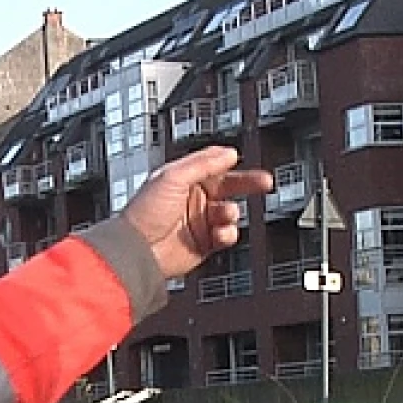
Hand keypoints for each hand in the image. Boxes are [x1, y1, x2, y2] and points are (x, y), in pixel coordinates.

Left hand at [121, 146, 273, 278]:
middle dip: (247, 184)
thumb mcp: (173, 177)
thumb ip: (203, 163)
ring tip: (224, 215)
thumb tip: (228, 153)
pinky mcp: (204, 244)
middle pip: (228, 187)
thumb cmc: (146, 212)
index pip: (213, 166)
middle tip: (264, 182)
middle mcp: (192, 199)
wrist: (138, 250)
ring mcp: (199, 222)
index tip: (242, 159)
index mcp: (183, 179)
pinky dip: (227, 234)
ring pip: (229, 213)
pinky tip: (220, 234)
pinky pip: (226, 235)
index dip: (228, 162)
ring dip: (230, 213)